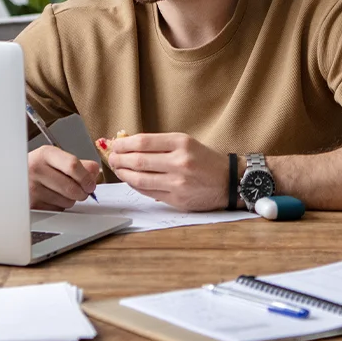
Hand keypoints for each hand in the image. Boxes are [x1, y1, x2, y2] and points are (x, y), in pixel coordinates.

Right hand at [28, 145, 99, 210]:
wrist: (14, 176)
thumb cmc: (39, 167)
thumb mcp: (58, 158)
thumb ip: (80, 164)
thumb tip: (94, 173)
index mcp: (46, 154)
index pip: (72, 165)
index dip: (86, 177)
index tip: (91, 183)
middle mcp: (36, 170)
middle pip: (72, 187)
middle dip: (83, 192)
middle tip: (83, 191)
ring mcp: (32, 188)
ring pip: (67, 201)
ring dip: (71, 200)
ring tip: (63, 192)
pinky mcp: (31, 204)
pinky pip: (57, 209)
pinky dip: (60, 206)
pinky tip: (53, 197)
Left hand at [103, 132, 228, 211]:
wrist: (229, 182)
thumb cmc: (206, 161)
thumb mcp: (187, 144)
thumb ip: (161, 145)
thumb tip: (130, 145)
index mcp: (182, 143)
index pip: (143, 142)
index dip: (124, 144)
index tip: (116, 144)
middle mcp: (180, 161)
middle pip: (138, 160)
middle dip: (119, 159)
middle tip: (112, 158)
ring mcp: (177, 182)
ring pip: (139, 179)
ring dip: (124, 174)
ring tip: (118, 169)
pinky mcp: (176, 198)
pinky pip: (148, 192)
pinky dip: (135, 185)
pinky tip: (131, 180)